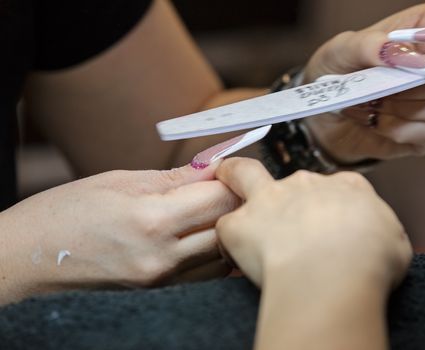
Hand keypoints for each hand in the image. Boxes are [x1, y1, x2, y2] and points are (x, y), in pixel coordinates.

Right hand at [0, 163, 239, 303]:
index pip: (219, 199)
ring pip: (223, 255)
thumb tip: (212, 168)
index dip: (232, 178)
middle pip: (229, 227)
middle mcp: (162, 257)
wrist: (28, 258)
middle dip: (236, 202)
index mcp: (151, 220)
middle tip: (228, 185)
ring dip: (227, 229)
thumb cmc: (65, 214)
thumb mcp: (120, 181)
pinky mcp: (159, 292)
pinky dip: (212, 252)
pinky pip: (204, 273)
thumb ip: (175, 178)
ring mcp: (161, 280)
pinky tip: (200, 235)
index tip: (228, 168)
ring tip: (212, 209)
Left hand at [215, 158, 411, 292]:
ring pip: (243, 173)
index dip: (332, 206)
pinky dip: (229, 239)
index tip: (332, 227)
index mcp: (347, 188)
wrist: (335, 271)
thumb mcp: (394, 241)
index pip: (336, 187)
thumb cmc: (369, 261)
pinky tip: (235, 254)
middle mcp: (306, 184)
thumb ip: (378, 233)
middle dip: (290, 199)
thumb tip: (372, 241)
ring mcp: (270, 199)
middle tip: (292, 229)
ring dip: (234, 177)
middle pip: (292, 183)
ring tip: (228, 185)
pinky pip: (227, 226)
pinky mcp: (242, 223)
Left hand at [302, 3, 424, 161]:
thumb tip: (402, 55)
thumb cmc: (338, 71)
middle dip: (424, 82)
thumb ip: (369, 45)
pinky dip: (394, 127)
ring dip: (406, 107)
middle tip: (386, 83)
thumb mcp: (341, 49)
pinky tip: (374, 118)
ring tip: (375, 101)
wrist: (325, 113)